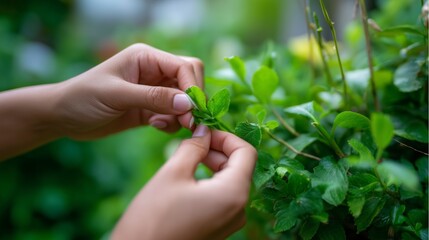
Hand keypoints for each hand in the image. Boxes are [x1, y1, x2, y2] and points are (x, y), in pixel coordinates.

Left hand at [52, 43, 203, 138]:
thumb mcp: (117, 95)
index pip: (184, 67)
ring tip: (160, 125)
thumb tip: (188, 104)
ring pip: (184, 100)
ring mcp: (153, 90)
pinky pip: (173, 115)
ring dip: (181, 115)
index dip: (193, 88)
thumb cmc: (84, 98)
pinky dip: (171, 123)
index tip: (192, 112)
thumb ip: (153, 98)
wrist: (63, 117)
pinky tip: (153, 126)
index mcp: (146, 58)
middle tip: (187, 123)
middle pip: (189, 80)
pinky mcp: (150, 109)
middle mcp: (154, 71)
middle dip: (192, 102)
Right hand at [111, 125, 257, 239]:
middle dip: (218, 149)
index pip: (246, 152)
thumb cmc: (153, 217)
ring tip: (188, 156)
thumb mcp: (173, 173)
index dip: (226, 136)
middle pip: (240, 167)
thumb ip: (193, 147)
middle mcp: (239, 209)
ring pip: (231, 181)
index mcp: (234, 193)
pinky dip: (210, 181)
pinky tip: (189, 177)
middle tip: (192, 140)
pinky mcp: (218, 228)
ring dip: (213, 164)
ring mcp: (230, 222)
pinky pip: (223, 197)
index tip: (203, 131)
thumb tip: (204, 129)